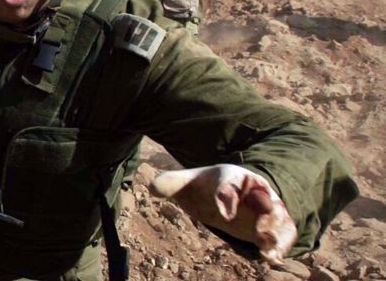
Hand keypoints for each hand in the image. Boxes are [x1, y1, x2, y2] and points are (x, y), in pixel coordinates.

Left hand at [150, 164, 296, 263]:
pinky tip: (272, 260)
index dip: (228, 196)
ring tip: (269, 251)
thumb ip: (171, 183)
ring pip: (278, 218)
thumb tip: (151, 187)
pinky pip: (283, 235)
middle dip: (266, 212)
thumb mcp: (189, 183)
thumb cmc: (207, 187)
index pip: (231, 182)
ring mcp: (267, 207)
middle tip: (260, 230)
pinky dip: (281, 247)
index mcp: (232, 176)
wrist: (230, 192)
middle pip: (265, 198)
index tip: (223, 212)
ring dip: (276, 234)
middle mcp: (255, 190)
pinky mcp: (273, 226)